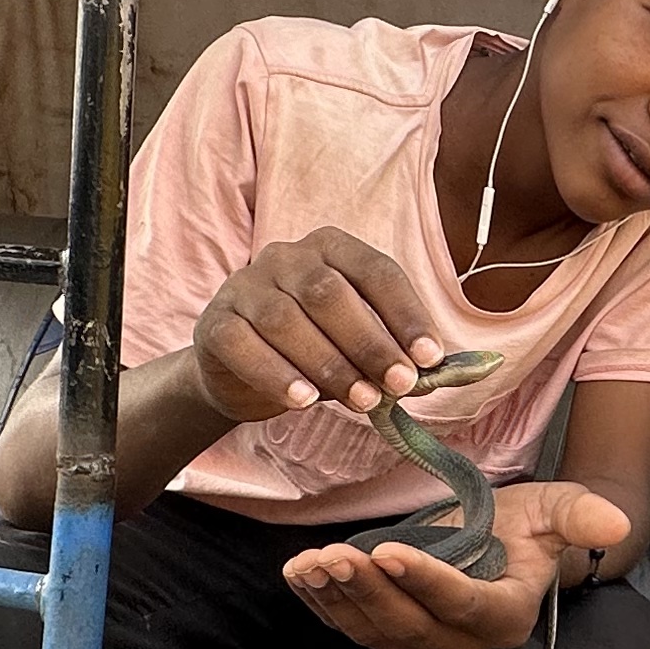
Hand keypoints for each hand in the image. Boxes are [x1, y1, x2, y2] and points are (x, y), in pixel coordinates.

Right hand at [192, 226, 445, 426]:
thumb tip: (434, 373)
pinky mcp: (215, 322)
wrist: (241, 371)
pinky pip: (245, 345)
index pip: (375, 271)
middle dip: (370, 343)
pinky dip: (277, 374)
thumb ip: (390, 351)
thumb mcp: (355, 344)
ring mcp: (245, 285)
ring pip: (287, 320)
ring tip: (361, 400)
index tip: (430, 357)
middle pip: (330, 293)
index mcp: (330, 247)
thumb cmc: (313, 348)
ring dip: (329, 365)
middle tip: (398, 385)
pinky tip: (303, 401)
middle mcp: (285, 256)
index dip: (405, 314)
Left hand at [285, 479, 630, 648]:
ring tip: (312, 565)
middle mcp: (464, 642)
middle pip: (410, 625)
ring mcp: (424, 643)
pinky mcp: (391, 632)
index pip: (463, 605)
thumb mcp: (558, 509)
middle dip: (369, 591)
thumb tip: (616, 523)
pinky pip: (353, 627)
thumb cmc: (528, 525)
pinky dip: (322, 604)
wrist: (503, 541)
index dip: (426, 582)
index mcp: (506, 615)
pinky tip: (299, 575)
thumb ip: (581, 516)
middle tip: (334, 557)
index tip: (388, 551)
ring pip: (376, 631)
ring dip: (339, 600)